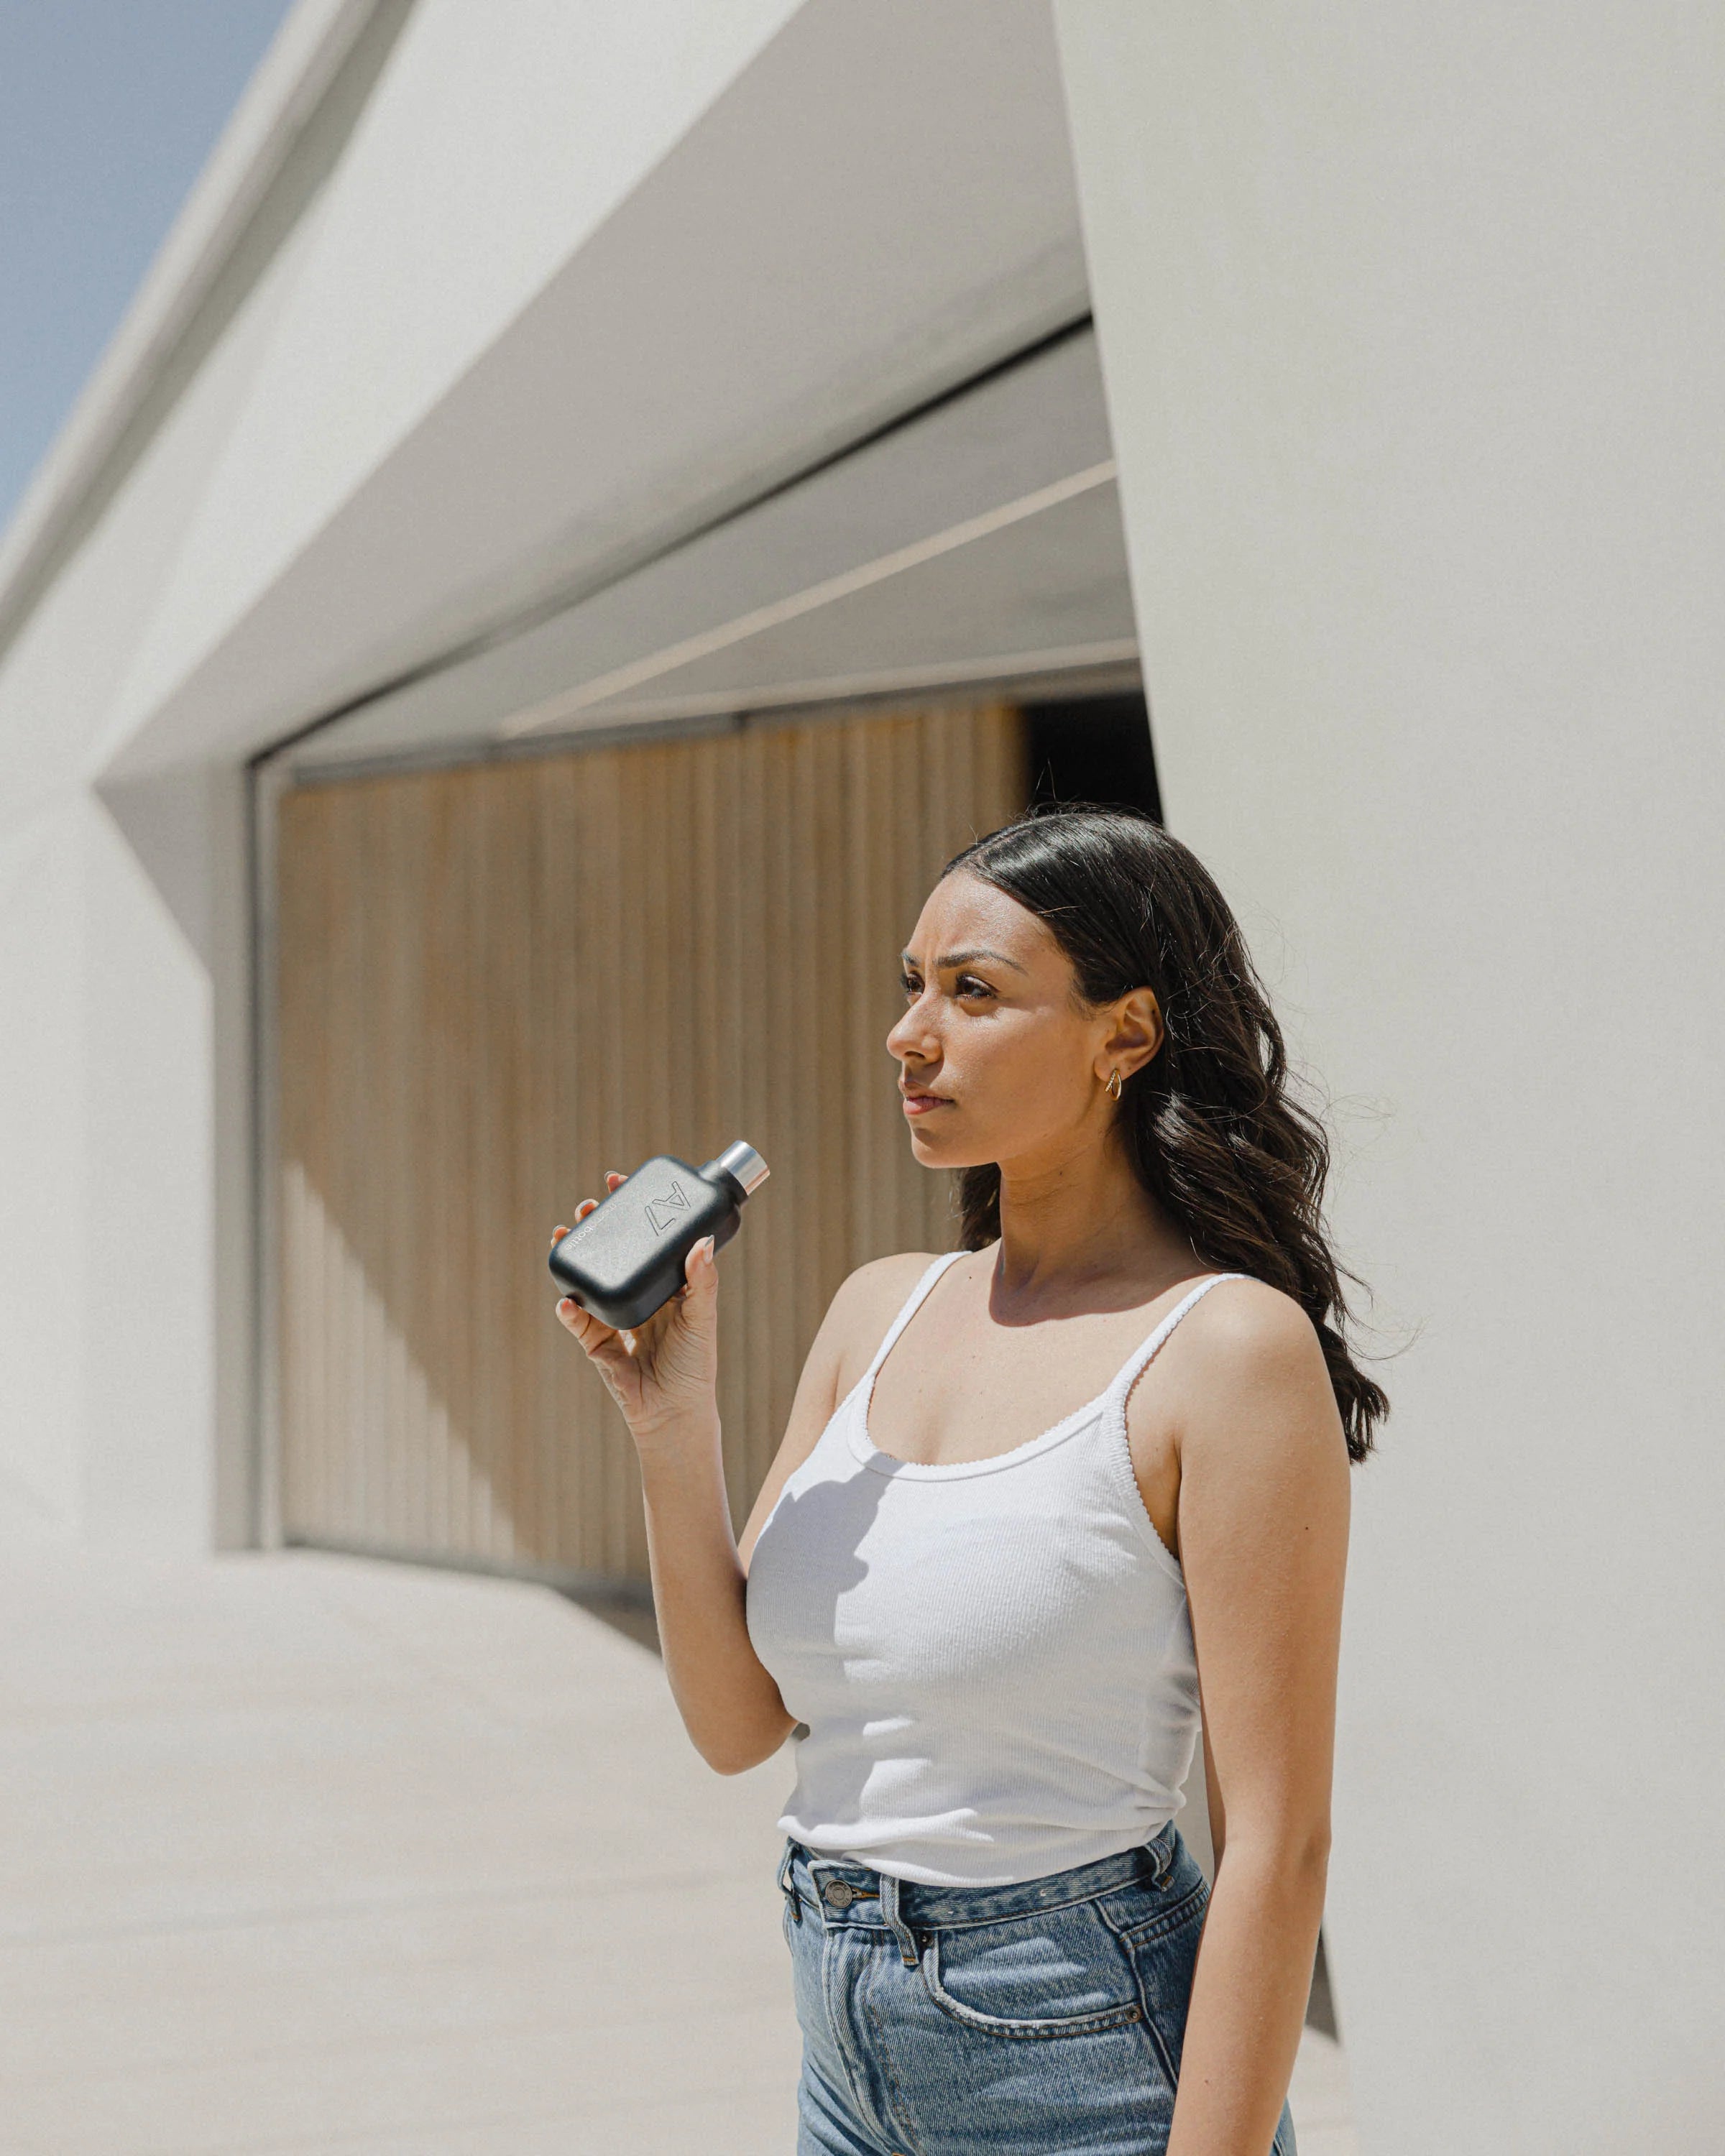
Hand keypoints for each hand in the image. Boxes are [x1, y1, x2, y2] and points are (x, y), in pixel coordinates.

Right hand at [550, 1172, 719, 1445]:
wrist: (676, 1415)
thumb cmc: (695, 1367)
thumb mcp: (703, 1318)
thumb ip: (703, 1281)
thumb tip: (703, 1241)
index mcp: (664, 1286)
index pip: (645, 1240)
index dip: (631, 1212)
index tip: (618, 1182)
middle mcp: (637, 1296)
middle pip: (613, 1253)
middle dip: (598, 1226)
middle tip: (587, 1205)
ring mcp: (613, 1317)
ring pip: (589, 1279)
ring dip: (575, 1256)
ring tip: (564, 1234)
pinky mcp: (596, 1345)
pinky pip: (578, 1321)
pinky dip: (570, 1310)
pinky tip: (566, 1300)